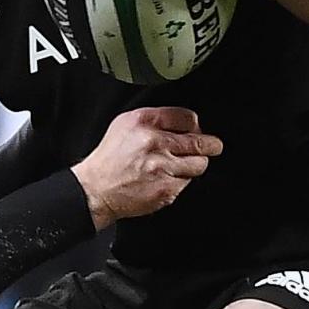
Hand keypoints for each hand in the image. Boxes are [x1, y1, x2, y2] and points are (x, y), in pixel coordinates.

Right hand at [72, 107, 223, 226]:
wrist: (96, 190)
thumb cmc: (109, 159)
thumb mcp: (125, 125)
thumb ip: (155, 119)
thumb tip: (186, 123)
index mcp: (144, 121)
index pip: (188, 117)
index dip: (196, 125)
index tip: (197, 130)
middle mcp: (154, 142)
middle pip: (200, 141)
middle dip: (210, 145)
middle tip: (212, 146)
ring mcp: (162, 167)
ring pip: (199, 164)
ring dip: (195, 164)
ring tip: (182, 165)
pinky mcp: (166, 189)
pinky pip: (187, 183)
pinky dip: (181, 181)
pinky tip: (165, 179)